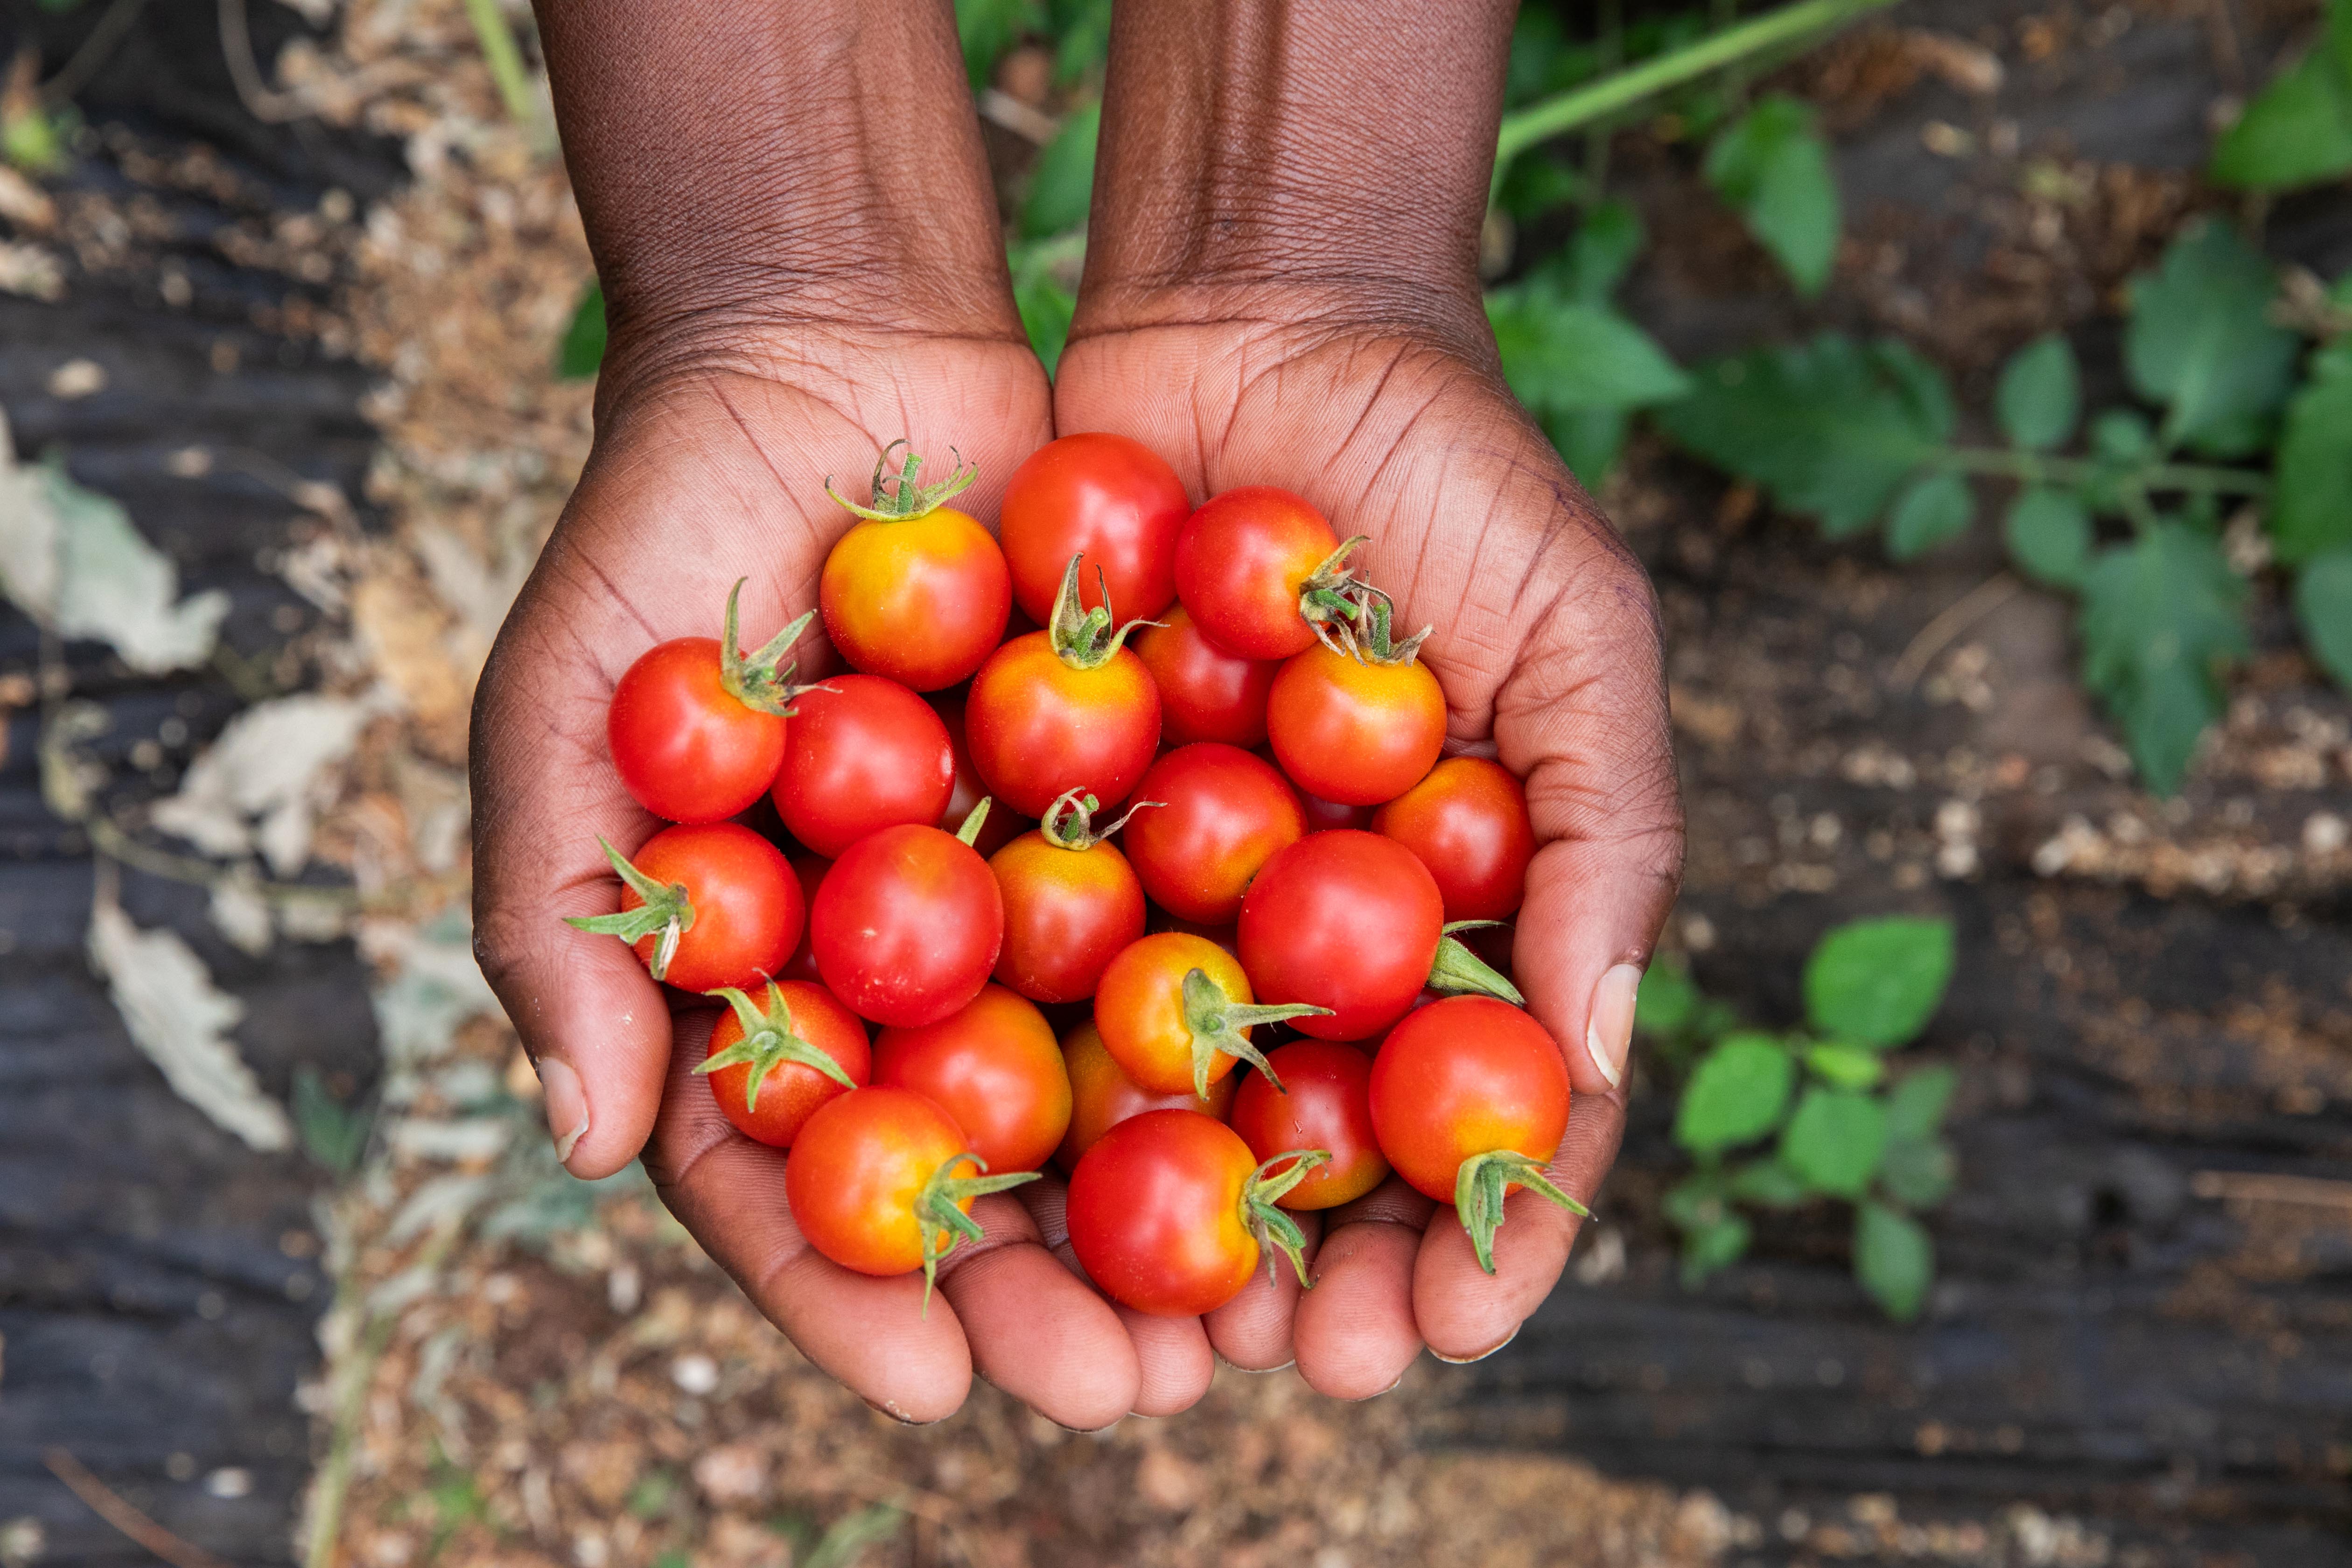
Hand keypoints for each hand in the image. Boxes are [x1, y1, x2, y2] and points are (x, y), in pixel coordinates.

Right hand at [473, 0, 1148, 1430]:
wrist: (828, 347)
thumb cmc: (660, 528)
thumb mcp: (569, 707)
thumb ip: (559, 917)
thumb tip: (584, 1142)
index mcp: (753, 975)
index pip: (790, 1172)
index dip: (851, 1286)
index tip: (928, 1384)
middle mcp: (894, 957)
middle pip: (970, 1166)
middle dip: (1046, 1292)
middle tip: (1135, 1395)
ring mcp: (1013, 889)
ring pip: (1096, 1082)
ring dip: (1170, 1206)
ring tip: (1246, 1318)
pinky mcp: (1124, 803)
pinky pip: (1187, 931)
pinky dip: (1245, 1026)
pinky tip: (1317, 1121)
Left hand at [1042, 0, 1684, 1404]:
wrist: (1265, 323)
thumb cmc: (1457, 477)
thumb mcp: (1579, 633)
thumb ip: (1604, 833)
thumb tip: (1591, 1057)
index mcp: (1458, 918)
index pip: (1484, 1116)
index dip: (1475, 1237)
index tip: (1441, 1332)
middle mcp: (1317, 934)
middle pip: (1317, 1147)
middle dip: (1298, 1275)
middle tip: (1267, 1367)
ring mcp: (1182, 891)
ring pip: (1165, 1100)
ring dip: (1147, 1227)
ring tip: (1127, 1330)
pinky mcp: (1052, 827)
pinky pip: (1033, 969)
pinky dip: (1020, 1068)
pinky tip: (1000, 1171)